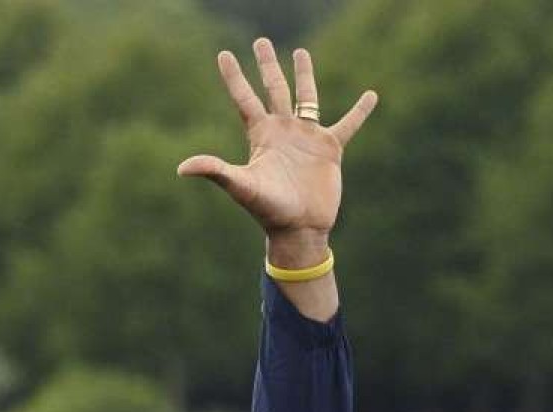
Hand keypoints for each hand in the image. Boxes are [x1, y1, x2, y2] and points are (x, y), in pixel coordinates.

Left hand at [178, 38, 376, 245]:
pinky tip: (371, 95)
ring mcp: (307, 137)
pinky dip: (360, 111)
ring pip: (306, 98)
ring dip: (304, 75)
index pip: (244, 98)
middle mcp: (283, 131)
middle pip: (273, 89)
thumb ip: (215, 171)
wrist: (300, 229)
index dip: (234, 77)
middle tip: (261, 41)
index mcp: (261, 135)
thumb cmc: (269, 210)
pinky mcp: (330, 148)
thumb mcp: (242, 187)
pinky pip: (348, 124)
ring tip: (300, 53)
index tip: (223, 55)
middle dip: (267, 65)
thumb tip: (182, 168)